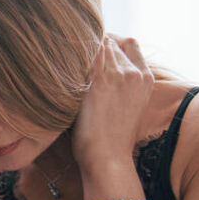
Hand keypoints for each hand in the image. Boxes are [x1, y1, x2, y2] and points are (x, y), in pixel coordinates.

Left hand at [71, 35, 154, 170]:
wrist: (108, 159)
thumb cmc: (110, 140)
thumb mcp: (126, 108)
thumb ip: (119, 87)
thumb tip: (97, 77)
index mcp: (145, 78)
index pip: (129, 43)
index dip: (110, 41)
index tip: (91, 47)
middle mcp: (134, 72)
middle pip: (110, 41)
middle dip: (89, 45)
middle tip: (66, 53)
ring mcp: (119, 74)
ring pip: (96, 45)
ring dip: (77, 49)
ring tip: (58, 56)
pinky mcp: (101, 81)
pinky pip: (84, 54)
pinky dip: (69, 54)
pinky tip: (53, 61)